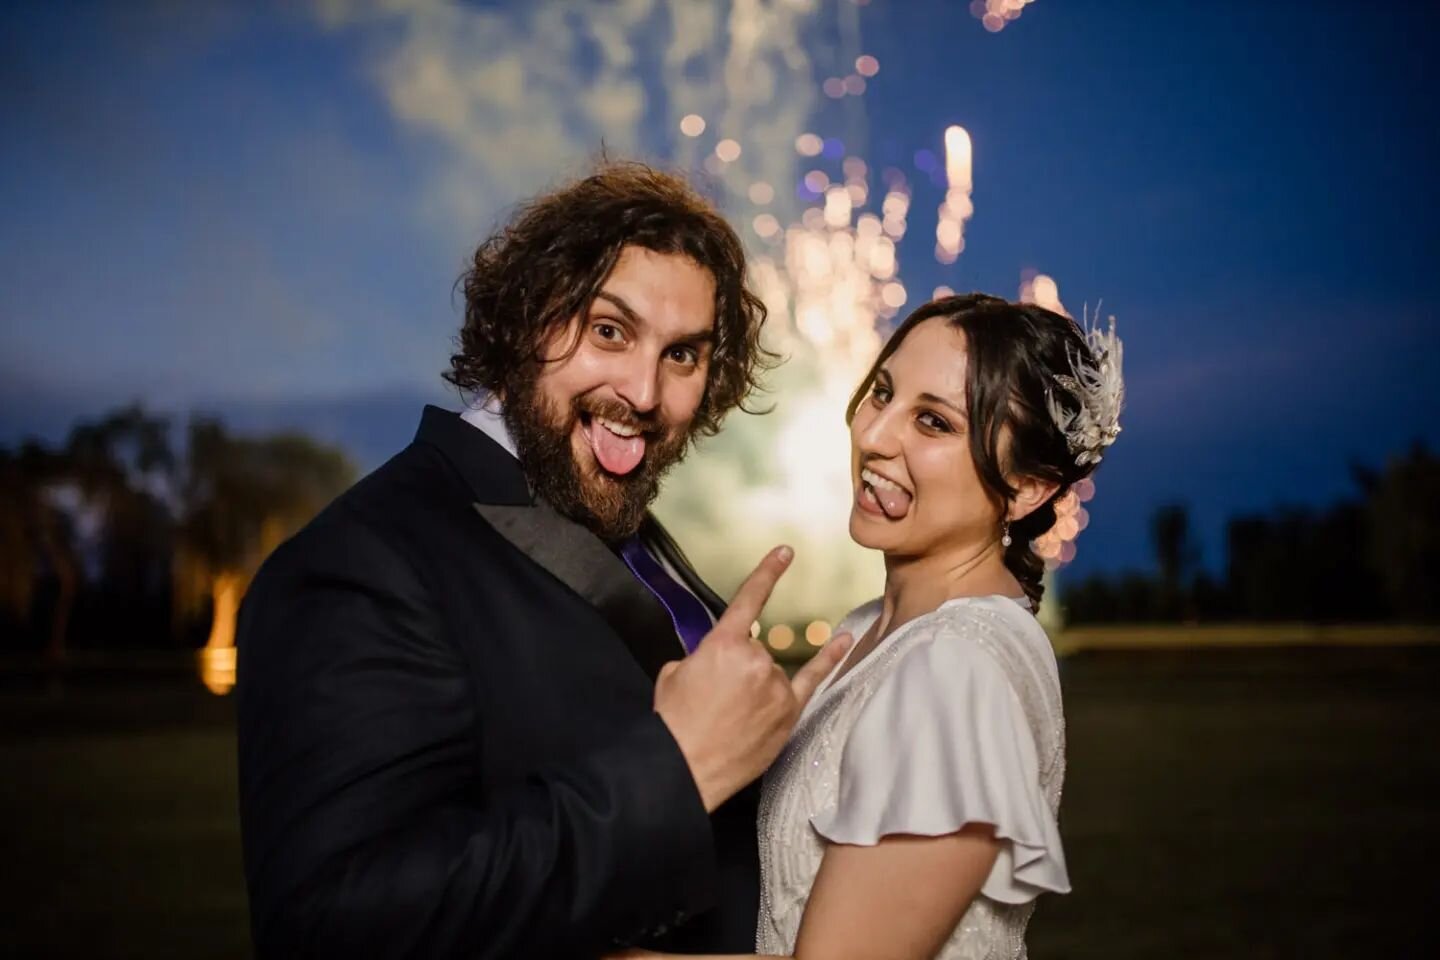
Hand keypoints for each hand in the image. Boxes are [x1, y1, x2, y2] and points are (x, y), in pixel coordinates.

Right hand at [654, 546, 852, 811]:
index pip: (749, 600)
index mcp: (721, 644)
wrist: (683, 767)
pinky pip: (813, 678)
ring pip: (771, 673)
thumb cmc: (673, 723)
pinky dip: (828, 657)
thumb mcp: (673, 675)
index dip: (767, 573)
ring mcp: (776, 685)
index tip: (785, 552)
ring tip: (729, 719)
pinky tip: (843, 639)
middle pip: (754, 650)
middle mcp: (755, 658)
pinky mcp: (789, 712)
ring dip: (754, 688)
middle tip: (713, 702)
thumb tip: (716, 662)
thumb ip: (701, 658)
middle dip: (734, 671)